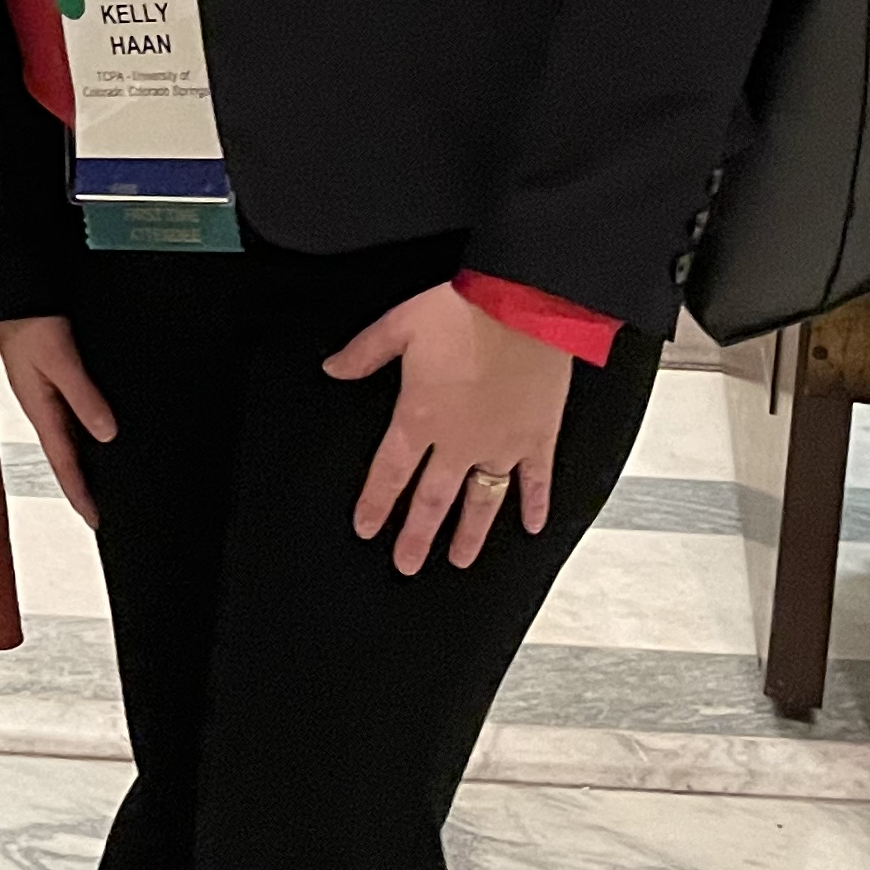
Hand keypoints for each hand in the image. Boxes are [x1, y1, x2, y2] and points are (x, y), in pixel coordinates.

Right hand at [0, 315, 117, 529]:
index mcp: (39, 409)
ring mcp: (42, 393)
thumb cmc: (27, 321)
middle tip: (100, 512)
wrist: (10, 289)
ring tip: (99, 482)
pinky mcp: (47, 378)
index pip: (63, 464)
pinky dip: (80, 434)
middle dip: (80, 485)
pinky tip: (92, 433)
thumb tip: (107, 434)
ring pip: (65, 438)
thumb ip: (83, 396)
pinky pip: (67, 416)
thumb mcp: (60, 360)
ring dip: (81, 461)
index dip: (80, 494)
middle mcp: (40, 407)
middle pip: (63, 457)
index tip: (96, 521)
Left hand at [326, 281, 571, 572]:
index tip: (367, 528)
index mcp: (420, 416)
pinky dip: (536, 504)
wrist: (522, 306)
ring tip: (461, 560)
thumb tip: (332, 368)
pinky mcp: (537, 437)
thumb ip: (363, 353)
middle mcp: (459, 441)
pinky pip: (537, 480)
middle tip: (408, 564)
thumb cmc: (462, 312)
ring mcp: (501, 443)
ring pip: (482, 500)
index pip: (390, 472)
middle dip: (417, 536)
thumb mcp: (398, 326)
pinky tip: (532, 527)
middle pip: (432, 499)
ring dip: (470, 533)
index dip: (376, 503)